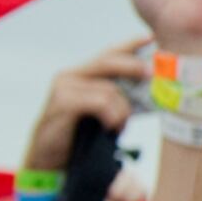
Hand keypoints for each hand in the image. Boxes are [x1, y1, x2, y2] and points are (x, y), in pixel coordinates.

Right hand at [25, 41, 147, 174]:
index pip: (108, 54)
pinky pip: (101, 102)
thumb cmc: (78, 138)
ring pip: (110, 89)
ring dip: (123, 111)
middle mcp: (70, 77)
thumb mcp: (100, 114)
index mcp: (80, 76)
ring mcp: (64, 88)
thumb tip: (148, 89)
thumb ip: (116, 98)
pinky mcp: (62, 102)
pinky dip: (112, 116)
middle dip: (134, 66)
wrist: (49, 163)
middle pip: (109, 61)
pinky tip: (110, 130)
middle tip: (152, 73)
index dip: (129, 44)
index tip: (150, 37)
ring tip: (118, 129)